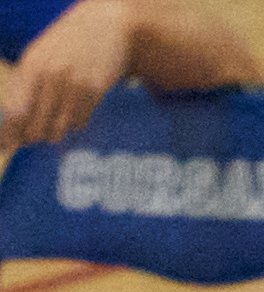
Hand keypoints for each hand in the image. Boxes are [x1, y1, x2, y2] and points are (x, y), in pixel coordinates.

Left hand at [1, 0, 133, 148]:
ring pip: (59, 128)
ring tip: (58, 121)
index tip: (7, 147)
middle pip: (36, 126)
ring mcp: (74, 84)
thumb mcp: (41, 57)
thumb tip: (16, 123)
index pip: (15, 112)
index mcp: (31, 66)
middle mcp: (50, 76)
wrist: (106, 25)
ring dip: (56, 131)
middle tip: (38, 135)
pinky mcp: (95, 91)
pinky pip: (80, 122)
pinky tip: (76, 109)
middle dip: (35, 135)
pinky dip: (75, 122)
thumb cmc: (69, 44)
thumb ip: (27, 85)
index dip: (9, 134)